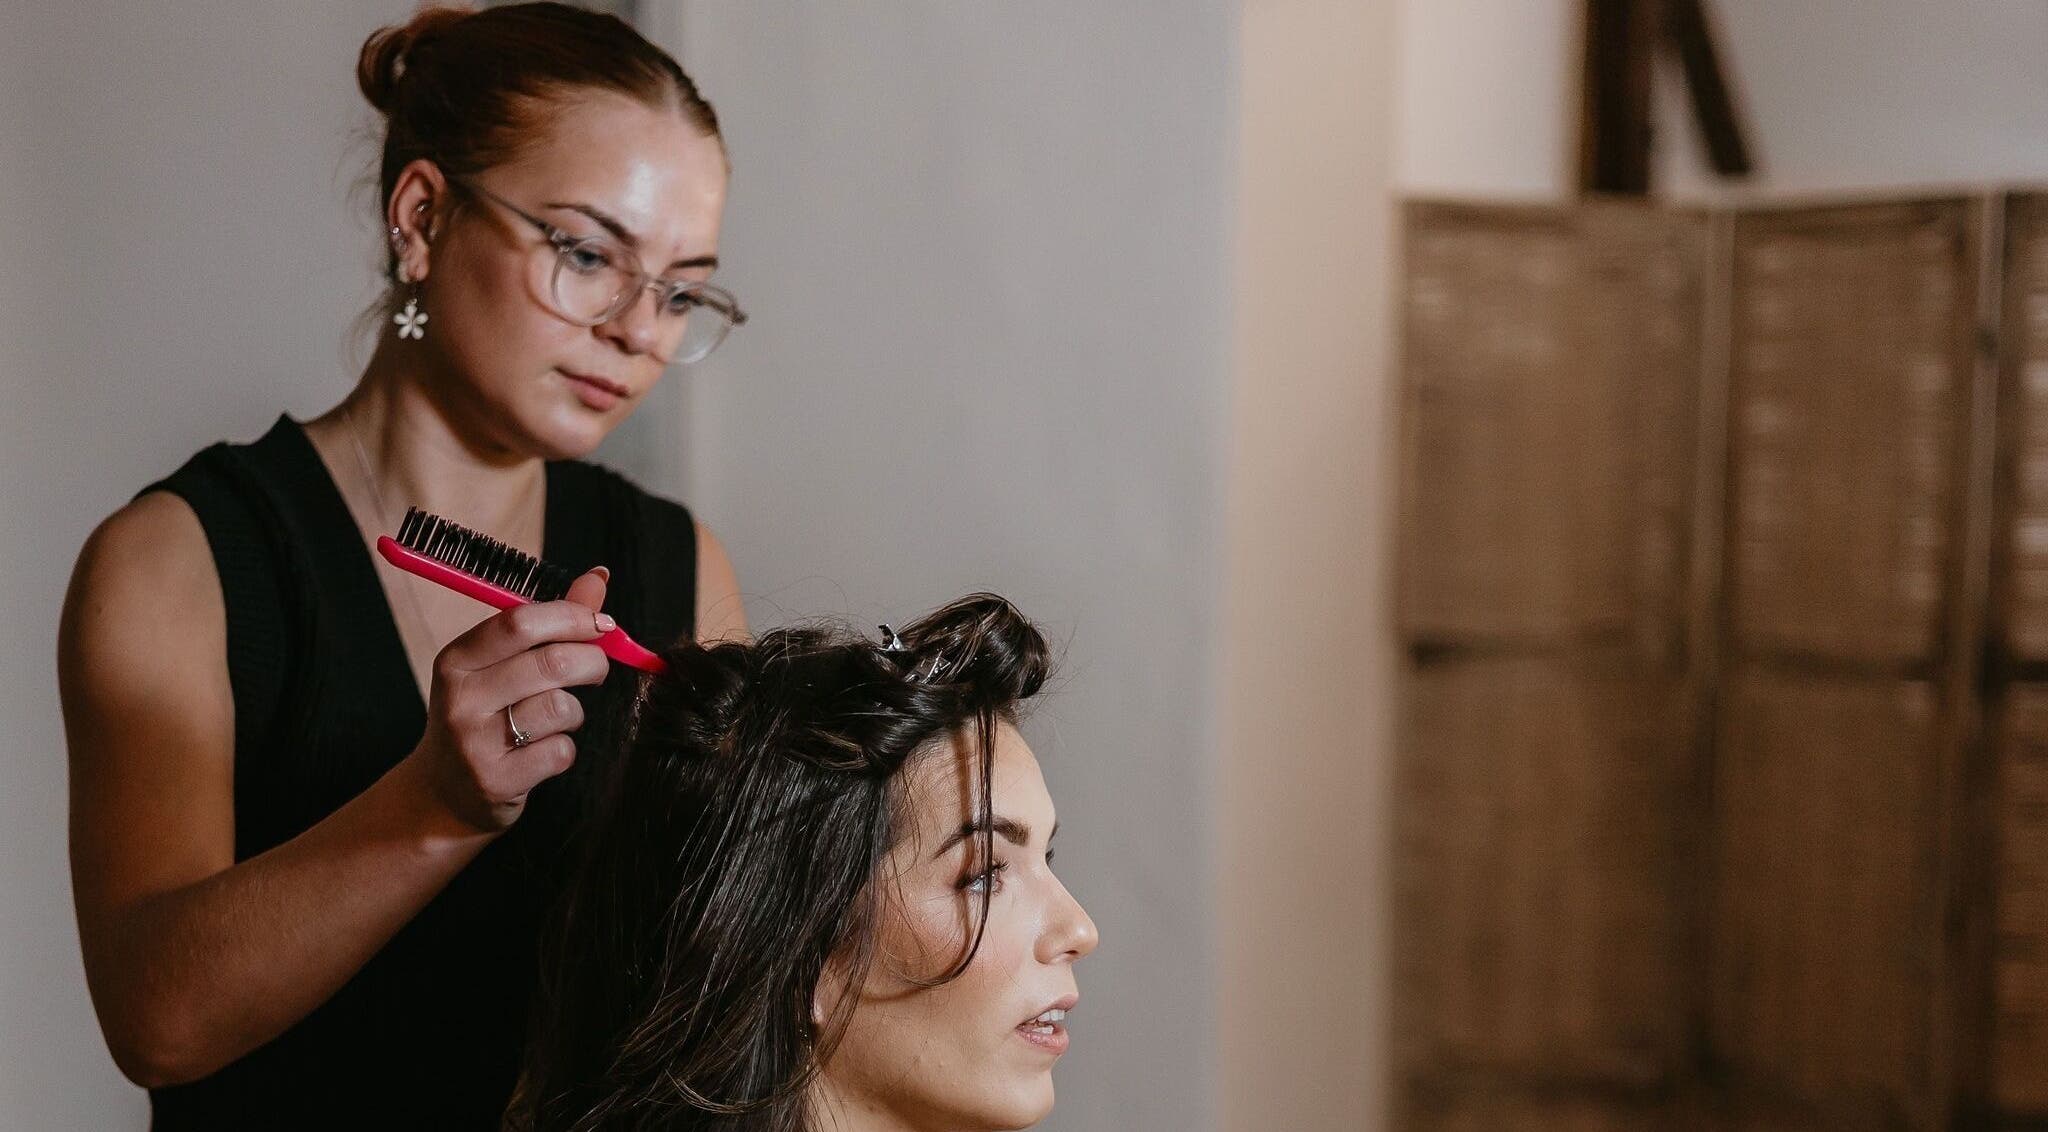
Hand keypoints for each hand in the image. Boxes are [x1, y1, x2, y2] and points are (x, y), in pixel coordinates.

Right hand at [405, 567, 613, 833]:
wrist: (444, 792)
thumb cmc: (484, 715)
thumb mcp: (499, 666)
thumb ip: (550, 622)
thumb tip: (598, 576)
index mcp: (457, 659)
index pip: (521, 622)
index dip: (572, 617)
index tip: (601, 625)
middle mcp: (461, 697)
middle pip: (551, 663)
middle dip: (591, 663)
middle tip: (595, 670)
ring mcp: (475, 742)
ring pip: (561, 708)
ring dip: (575, 712)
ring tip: (558, 718)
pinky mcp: (496, 780)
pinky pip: (560, 751)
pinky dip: (564, 749)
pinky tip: (543, 752)